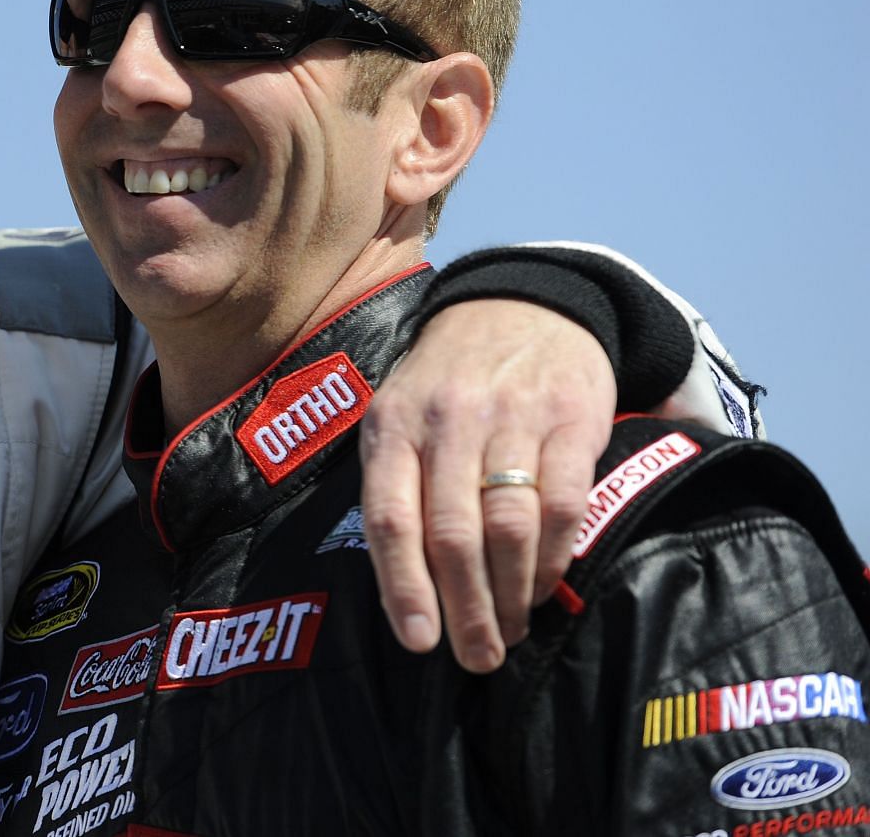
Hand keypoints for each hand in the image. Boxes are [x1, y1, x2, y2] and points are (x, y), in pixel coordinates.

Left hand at [358, 299, 613, 672]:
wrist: (519, 306)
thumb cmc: (447, 383)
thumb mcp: (398, 415)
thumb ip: (395, 487)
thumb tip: (402, 589)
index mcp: (393, 425)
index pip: (391, 518)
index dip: (404, 587)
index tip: (421, 642)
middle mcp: (447, 420)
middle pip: (453, 534)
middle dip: (466, 609)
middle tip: (478, 656)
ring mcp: (511, 417)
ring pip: (508, 526)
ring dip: (511, 594)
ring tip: (512, 629)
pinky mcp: (570, 418)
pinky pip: (563, 503)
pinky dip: (555, 557)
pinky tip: (545, 583)